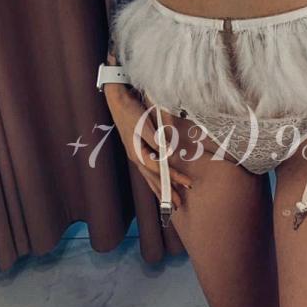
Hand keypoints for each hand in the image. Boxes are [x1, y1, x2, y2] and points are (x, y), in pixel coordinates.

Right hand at [104, 81, 192, 209]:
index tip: (188, 183)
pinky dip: (155, 180)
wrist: (118, 101)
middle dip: (167, 192)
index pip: (161, 170)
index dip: (175, 178)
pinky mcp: (137, 151)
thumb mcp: (144, 124)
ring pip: (150, 178)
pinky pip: (148, 171)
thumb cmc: (132, 111)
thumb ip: (156, 139)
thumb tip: (168, 153)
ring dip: (161, 189)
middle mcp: (137, 158)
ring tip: (170, 201)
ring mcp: (136, 156)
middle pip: (154, 179)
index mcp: (138, 153)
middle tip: (179, 206)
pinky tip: (158, 184)